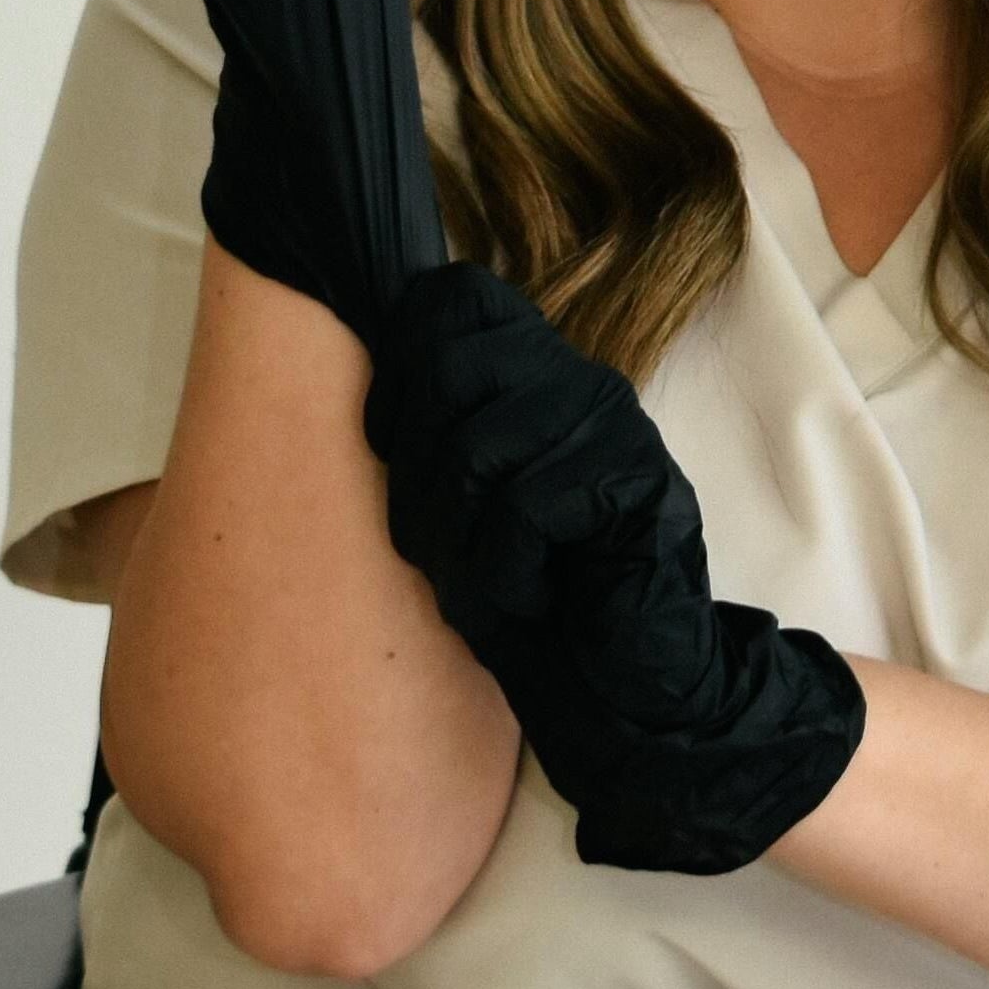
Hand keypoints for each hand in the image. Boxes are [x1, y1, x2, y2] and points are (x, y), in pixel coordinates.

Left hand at [362, 259, 866, 873]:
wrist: (627, 690)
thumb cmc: (532, 604)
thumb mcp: (460, 511)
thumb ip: (427, 439)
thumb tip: (355, 398)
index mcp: (533, 371)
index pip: (454, 298)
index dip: (398, 369)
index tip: (388, 448)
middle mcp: (575, 379)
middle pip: (446, 367)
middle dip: (415, 473)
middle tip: (435, 549)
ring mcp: (610, 424)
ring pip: (476, 447)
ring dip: (456, 540)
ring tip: (484, 587)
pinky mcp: (633, 479)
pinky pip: (523, 507)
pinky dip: (506, 572)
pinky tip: (534, 597)